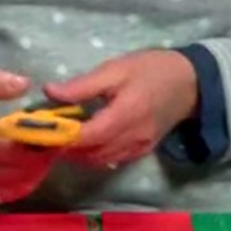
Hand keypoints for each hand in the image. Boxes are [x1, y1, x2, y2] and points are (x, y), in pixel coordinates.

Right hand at [0, 62, 59, 203]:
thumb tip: (23, 85)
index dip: (19, 146)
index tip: (48, 135)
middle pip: (3, 170)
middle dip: (35, 159)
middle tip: (61, 140)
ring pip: (8, 182)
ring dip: (34, 169)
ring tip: (56, 148)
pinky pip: (7, 184)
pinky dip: (27, 176)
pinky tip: (42, 160)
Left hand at [44, 49, 198, 169]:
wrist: (190, 83)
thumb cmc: (150, 70)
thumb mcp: (114, 70)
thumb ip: (82, 86)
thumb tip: (49, 92)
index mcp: (124, 116)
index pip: (86, 137)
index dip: (60, 137)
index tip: (39, 130)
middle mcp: (132, 139)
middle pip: (90, 154)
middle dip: (65, 147)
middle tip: (45, 134)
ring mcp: (139, 148)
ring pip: (100, 160)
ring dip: (79, 154)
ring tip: (61, 136)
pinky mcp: (142, 150)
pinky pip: (113, 159)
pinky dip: (95, 155)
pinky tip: (84, 141)